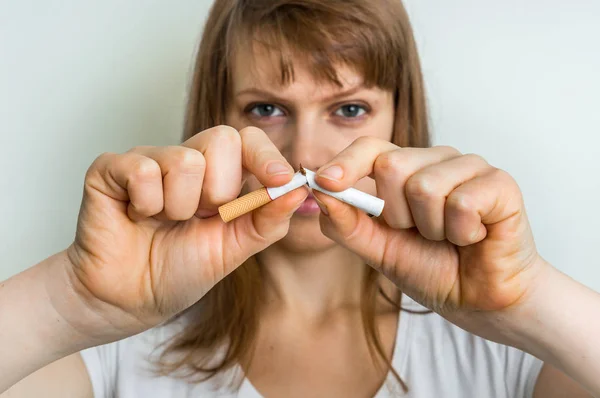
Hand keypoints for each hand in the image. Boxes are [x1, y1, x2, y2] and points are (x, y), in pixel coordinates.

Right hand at [65, 126, 306, 340]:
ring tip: (165, 222)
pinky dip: (146, 204)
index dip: (266, 156)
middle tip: (199, 217)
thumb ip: (268, 220)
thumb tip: (299, 189)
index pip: (249, 140)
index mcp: (219, 174)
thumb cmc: (181, 270)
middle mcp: (186, 158)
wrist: (131, 300)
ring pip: (185, 161)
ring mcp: (149, 159)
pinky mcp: (111, 168)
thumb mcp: (234, 249)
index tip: (278, 179)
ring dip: (180, 207)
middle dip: (219, 191)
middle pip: (222, 139)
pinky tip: (138, 217)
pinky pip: (143, 169)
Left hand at [313, 137, 545, 337]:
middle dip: (397, 215)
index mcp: (405, 169)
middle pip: (392, 165)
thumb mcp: (378, 250)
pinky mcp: (500, 183)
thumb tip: (318, 192)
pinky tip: (474, 237)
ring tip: (448, 237)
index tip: (324, 181)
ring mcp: (469, 167)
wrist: (479, 301)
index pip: (370, 148)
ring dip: (431, 228)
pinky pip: (462, 203)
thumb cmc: (432, 269)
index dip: (345, 162)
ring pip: (425, 186)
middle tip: (421, 233)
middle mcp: (435, 160)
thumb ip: (347, 224)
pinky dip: (462, 233)